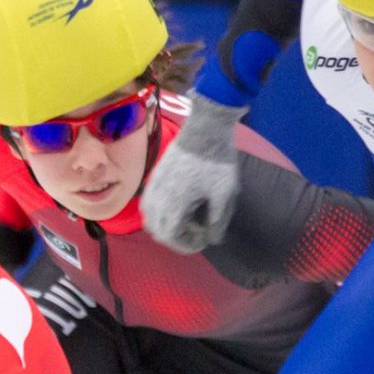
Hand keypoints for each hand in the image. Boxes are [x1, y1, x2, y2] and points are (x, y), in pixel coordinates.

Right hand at [141, 93, 246, 253]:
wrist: (205, 129)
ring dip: (165, 225)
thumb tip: (213, 239)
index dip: (186, 245)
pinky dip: (158, 212)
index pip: (171, 236)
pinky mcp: (154, 176)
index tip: (202, 242)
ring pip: (149, 217)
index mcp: (174, 204)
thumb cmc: (217, 161)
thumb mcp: (224, 194)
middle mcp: (158, 198)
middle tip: (196, 234)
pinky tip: (175, 206)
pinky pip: (148, 203)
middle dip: (176, 238)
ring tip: (186, 221)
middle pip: (158, 231)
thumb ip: (218, 220)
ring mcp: (153, 186)